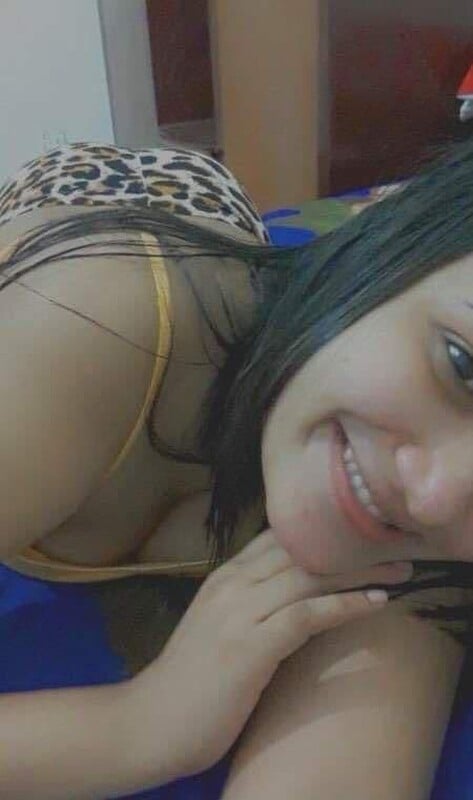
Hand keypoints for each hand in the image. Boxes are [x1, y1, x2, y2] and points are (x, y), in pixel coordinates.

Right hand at [135, 530, 411, 778]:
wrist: (153, 719)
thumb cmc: (193, 678)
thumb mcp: (223, 625)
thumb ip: (255, 601)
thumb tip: (302, 592)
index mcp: (226, 575)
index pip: (282, 537)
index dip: (326, 532)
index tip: (364, 536)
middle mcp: (232, 583)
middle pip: (303, 551)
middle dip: (353, 548)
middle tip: (395, 548)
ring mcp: (239, 612)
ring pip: (309, 575)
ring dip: (360, 571)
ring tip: (399, 572)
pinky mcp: (249, 645)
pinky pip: (306, 615)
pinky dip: (344, 606)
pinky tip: (375, 603)